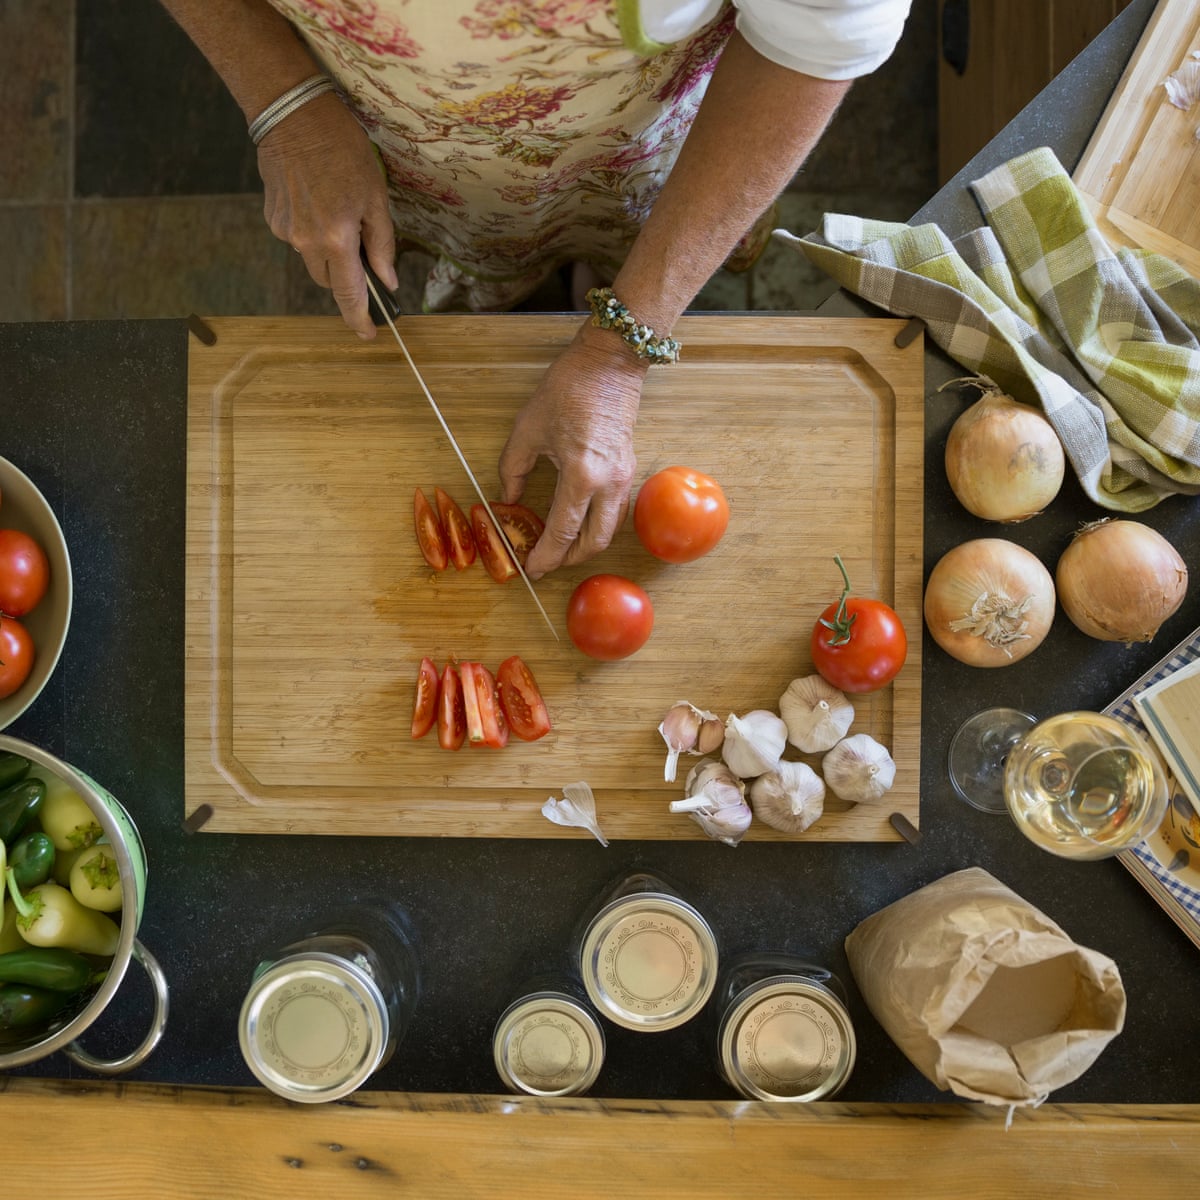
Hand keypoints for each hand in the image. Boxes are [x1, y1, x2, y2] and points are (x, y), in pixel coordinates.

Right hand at [257, 92, 396, 337]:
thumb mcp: (375, 196)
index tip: (369, 334)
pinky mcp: (272, 219)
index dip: (360, 319)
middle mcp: (306, 243)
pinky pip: (298, 239)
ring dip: (329, 251)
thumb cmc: (341, 149)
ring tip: (338, 211)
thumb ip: (382, 244)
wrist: (291, 114)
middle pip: (330, 281)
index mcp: (336, 240)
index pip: (349, 295)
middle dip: (348, 275)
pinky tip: (318, 201)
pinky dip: (312, 232)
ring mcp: (285, 232)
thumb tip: (388, 281)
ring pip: (313, 261)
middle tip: (362, 247)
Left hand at [499, 324, 647, 577]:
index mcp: (581, 475)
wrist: (609, 363)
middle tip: (545, 563)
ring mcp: (624, 478)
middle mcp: (608, 483)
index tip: (530, 568)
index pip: (562, 532)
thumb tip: (509, 499)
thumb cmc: (569, 389)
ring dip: (585, 546)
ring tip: (560, 548)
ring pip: (609, 531)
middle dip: (568, 560)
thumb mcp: (527, 430)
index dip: (545, 556)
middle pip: (593, 543)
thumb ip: (512, 470)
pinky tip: (579, 524)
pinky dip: (597, 526)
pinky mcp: (629, 470)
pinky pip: (616, 512)